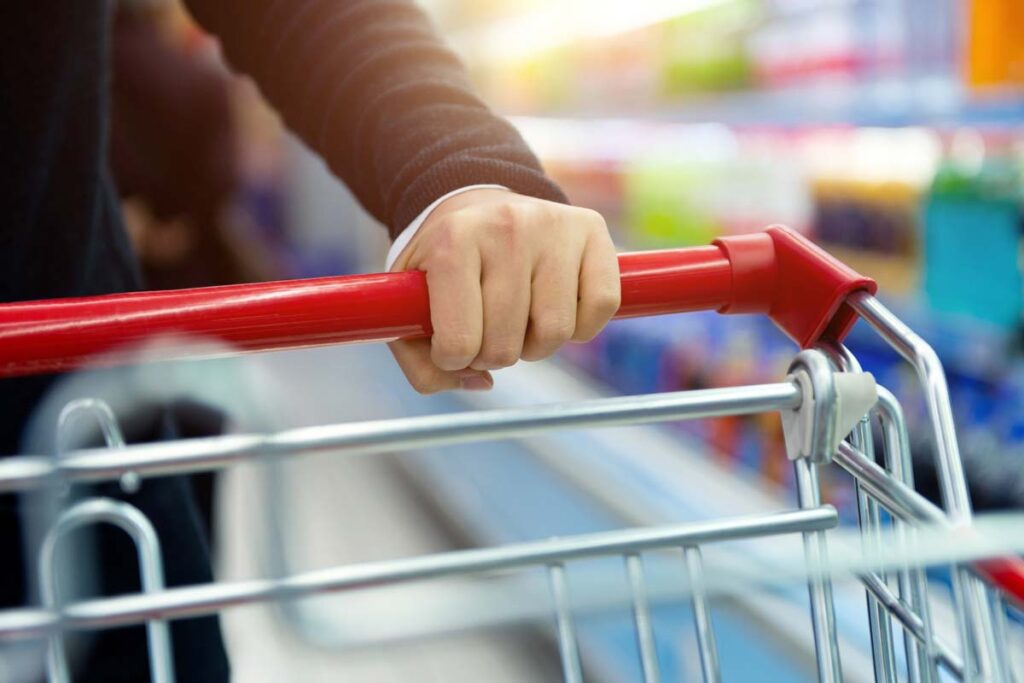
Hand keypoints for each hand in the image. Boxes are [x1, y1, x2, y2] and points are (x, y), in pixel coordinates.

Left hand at [388, 189, 619, 392]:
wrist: (479, 204)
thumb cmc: (443, 264)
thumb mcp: (408, 305)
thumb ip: (421, 362)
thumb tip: (479, 382)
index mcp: (452, 242)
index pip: (459, 342)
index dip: (453, 360)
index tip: (450, 344)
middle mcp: (506, 226)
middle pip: (507, 345)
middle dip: (493, 354)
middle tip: (486, 330)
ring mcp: (554, 225)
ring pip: (556, 332)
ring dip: (536, 345)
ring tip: (520, 320)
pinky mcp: (592, 229)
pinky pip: (601, 306)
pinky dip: (581, 326)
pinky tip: (558, 309)